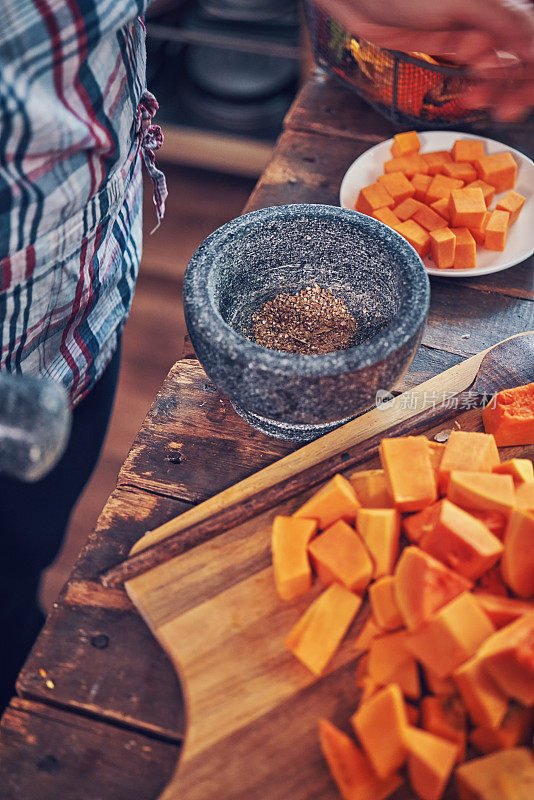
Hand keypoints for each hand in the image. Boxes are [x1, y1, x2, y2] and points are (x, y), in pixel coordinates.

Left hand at [315, 0, 533, 119]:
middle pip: (520, 54)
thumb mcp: (462, 3)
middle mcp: (491, 13)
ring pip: (498, 64)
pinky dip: (477, 84)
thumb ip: (504, 22)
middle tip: (506, 109)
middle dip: (516, 83)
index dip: (531, 70)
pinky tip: (471, 96)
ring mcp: (471, 27)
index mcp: (501, 0)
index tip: (526, 96)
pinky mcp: (451, 41)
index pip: (530, 38)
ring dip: (495, 88)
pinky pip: (475, 67)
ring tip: (478, 101)